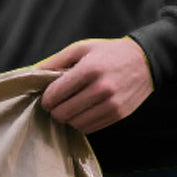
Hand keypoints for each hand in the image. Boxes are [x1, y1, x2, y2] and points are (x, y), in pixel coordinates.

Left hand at [37, 38, 154, 133]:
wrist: (145, 61)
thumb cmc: (109, 53)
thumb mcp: (81, 48)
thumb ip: (55, 61)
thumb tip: (31, 74)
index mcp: (90, 69)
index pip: (56, 95)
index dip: (46, 99)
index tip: (48, 96)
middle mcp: (102, 88)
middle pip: (63, 113)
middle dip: (56, 110)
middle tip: (57, 104)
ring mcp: (112, 104)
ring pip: (76, 124)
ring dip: (69, 118)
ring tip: (71, 107)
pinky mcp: (119, 115)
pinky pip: (91, 128)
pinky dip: (82, 123)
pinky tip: (84, 112)